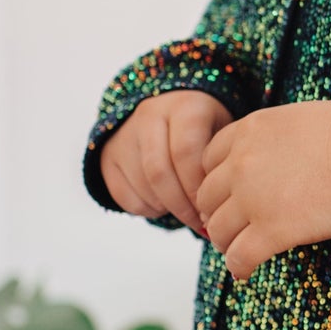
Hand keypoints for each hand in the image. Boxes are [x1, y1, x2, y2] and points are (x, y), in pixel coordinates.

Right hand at [99, 91, 231, 232]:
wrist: (171, 108)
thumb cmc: (207, 128)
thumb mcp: (222, 133)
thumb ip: (222, 164)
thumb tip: (219, 211)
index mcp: (184, 107)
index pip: (186, 152)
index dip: (197, 187)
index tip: (211, 208)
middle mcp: (149, 115)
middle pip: (159, 172)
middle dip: (182, 206)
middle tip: (199, 222)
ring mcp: (124, 134)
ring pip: (142, 186)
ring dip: (167, 209)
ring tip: (187, 213)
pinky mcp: (108, 155)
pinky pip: (124, 196)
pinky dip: (147, 210)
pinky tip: (165, 205)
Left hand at [196, 99, 330, 281]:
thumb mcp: (301, 119)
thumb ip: (276, 137)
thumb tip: (280, 157)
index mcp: (248, 131)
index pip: (208, 159)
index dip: (215, 180)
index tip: (226, 195)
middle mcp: (241, 163)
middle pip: (206, 196)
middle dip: (215, 212)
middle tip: (228, 226)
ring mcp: (253, 198)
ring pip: (218, 229)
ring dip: (224, 242)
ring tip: (236, 250)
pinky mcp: (272, 231)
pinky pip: (239, 257)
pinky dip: (238, 267)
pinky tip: (245, 272)